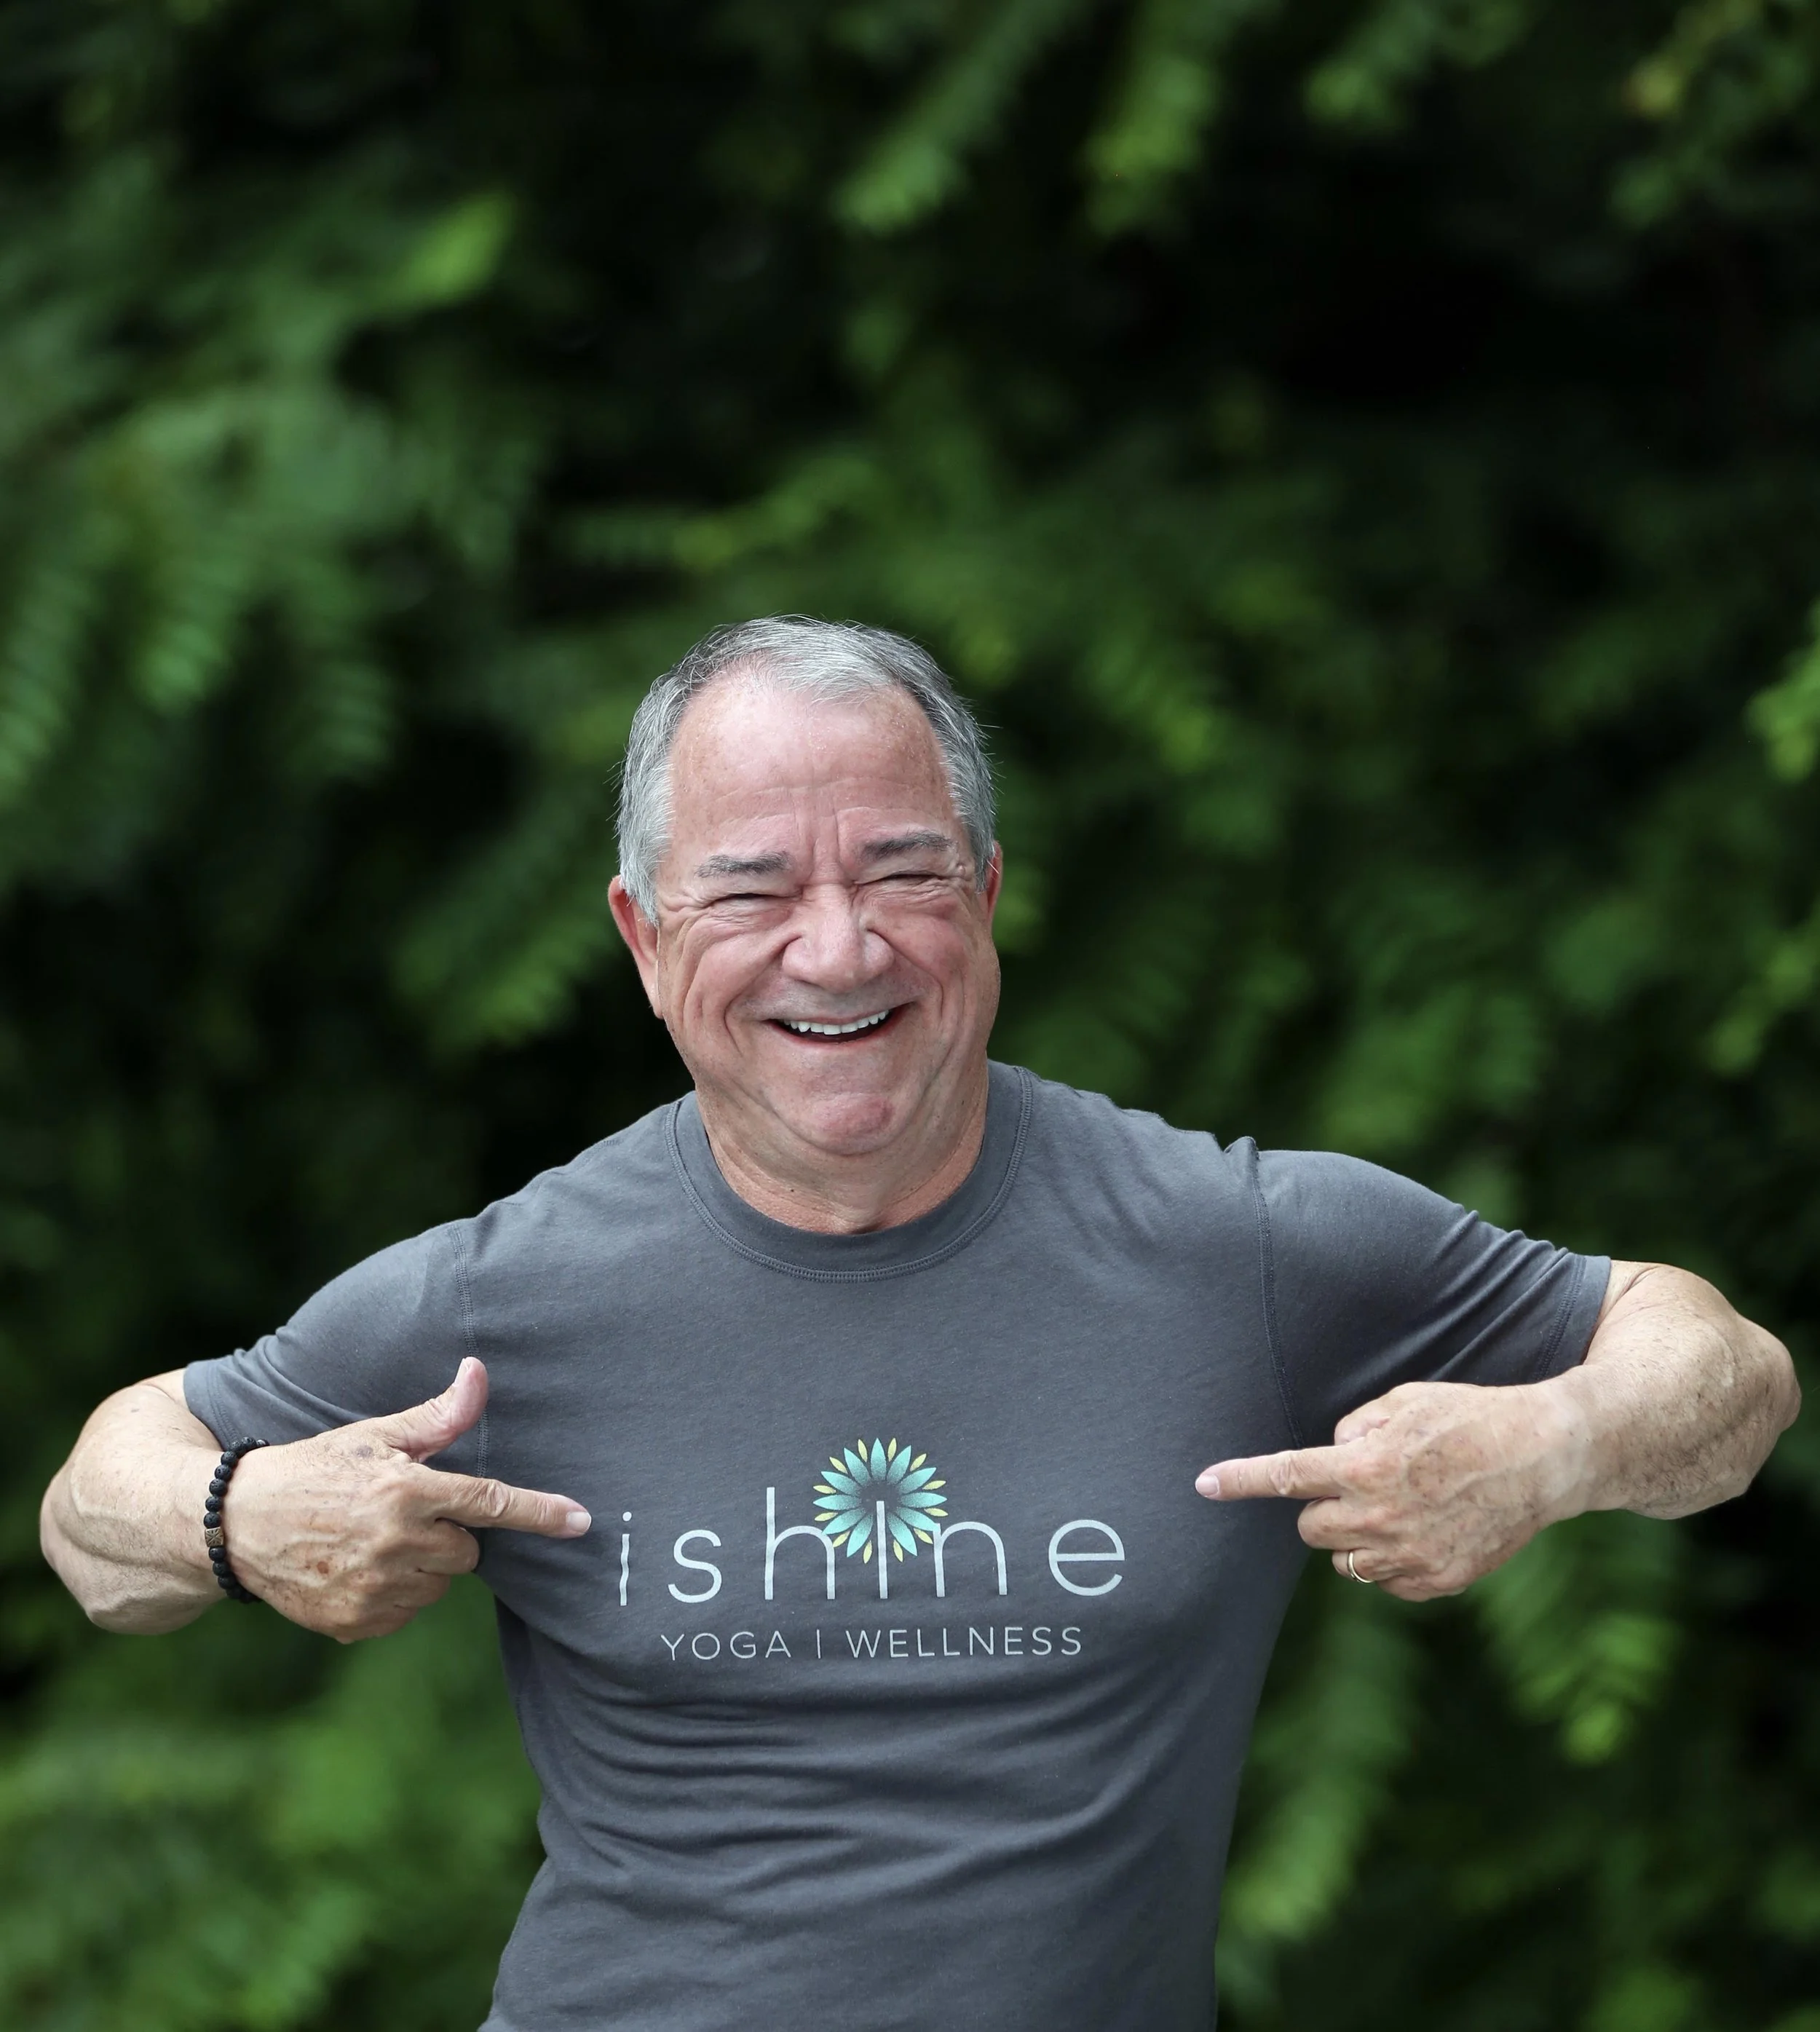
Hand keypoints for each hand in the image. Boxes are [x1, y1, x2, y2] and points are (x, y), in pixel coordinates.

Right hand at [221, 1357, 588, 1639]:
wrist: (235, 1523)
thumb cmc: (315, 1468)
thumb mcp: (374, 1434)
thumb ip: (437, 1416)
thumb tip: (479, 1372)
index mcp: (407, 1491)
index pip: (491, 1502)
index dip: (541, 1513)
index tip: (583, 1522)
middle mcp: (396, 1544)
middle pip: (468, 1551)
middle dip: (448, 1534)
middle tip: (403, 1514)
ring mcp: (375, 1590)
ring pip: (439, 1586)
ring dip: (422, 1567)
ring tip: (373, 1540)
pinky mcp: (356, 1623)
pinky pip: (406, 1613)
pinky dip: (394, 1596)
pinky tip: (358, 1569)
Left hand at [1195, 1380, 1586, 1600]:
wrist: (1546, 1457)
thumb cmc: (1472, 1418)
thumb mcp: (1407, 1400)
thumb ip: (1356, 1427)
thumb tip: (1331, 1453)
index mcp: (1368, 1466)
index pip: (1287, 1475)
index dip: (1240, 1480)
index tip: (1202, 1485)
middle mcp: (1383, 1517)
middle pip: (1310, 1527)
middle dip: (1324, 1506)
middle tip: (1361, 1483)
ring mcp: (1411, 1556)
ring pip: (1343, 1560)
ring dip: (1354, 1536)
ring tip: (1399, 1506)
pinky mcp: (1437, 1581)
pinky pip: (1383, 1581)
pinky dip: (1389, 1560)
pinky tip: (1423, 1530)